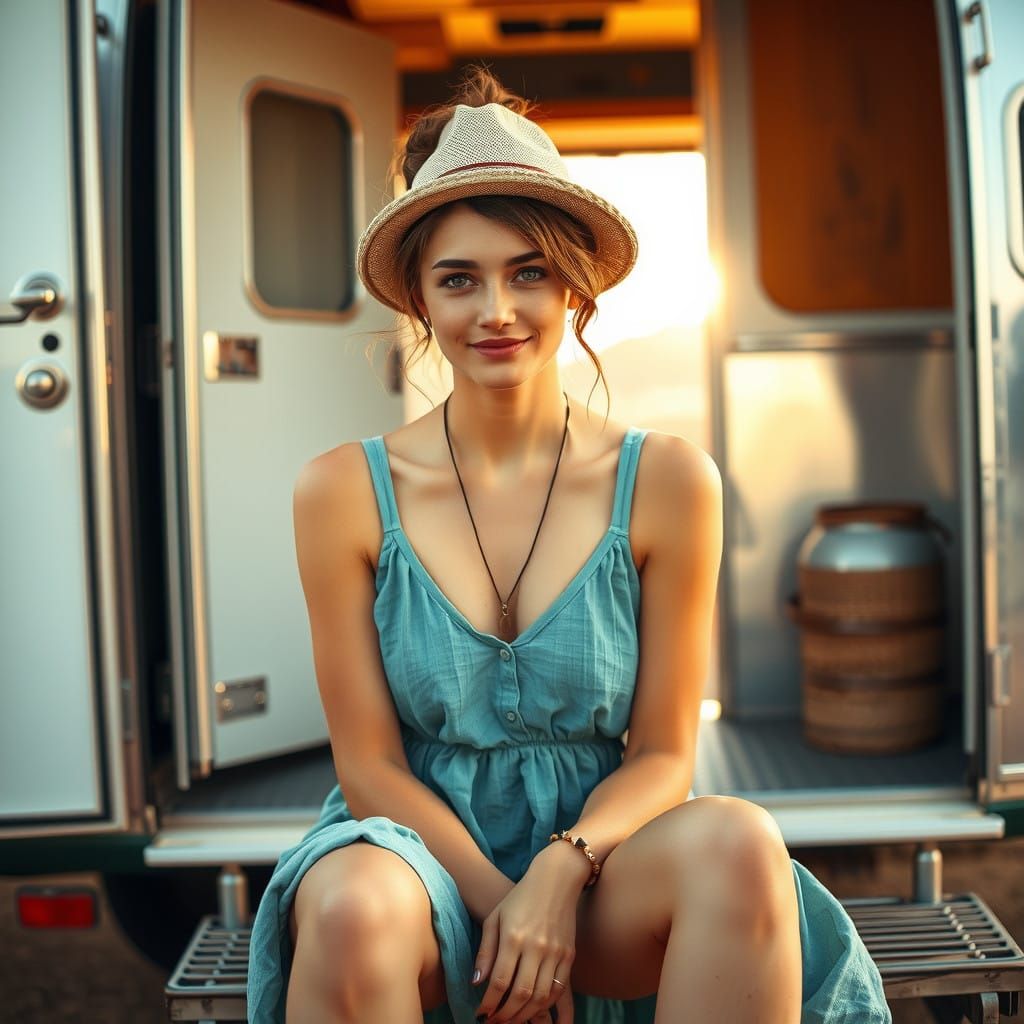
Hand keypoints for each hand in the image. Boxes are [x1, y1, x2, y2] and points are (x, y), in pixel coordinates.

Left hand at [473, 842, 588, 1023]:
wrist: (556, 880)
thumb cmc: (519, 897)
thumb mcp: (495, 918)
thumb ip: (485, 951)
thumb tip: (477, 982)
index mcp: (514, 936)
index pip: (500, 981)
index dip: (489, 1003)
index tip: (481, 1014)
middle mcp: (536, 946)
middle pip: (521, 994)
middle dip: (505, 1015)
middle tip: (494, 1021)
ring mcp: (555, 952)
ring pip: (541, 997)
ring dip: (524, 1015)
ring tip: (511, 1019)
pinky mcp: (569, 955)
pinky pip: (559, 990)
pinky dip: (546, 1005)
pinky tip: (533, 1009)